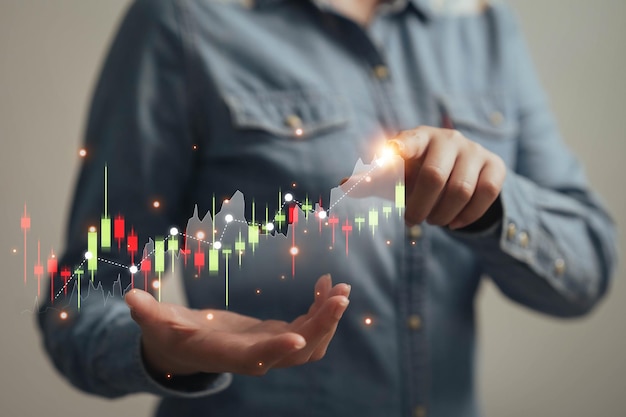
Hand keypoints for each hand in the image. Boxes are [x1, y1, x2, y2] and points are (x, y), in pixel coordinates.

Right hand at [124, 274, 349, 377]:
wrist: (187, 349)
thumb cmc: (169, 335)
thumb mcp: (155, 323)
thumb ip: (147, 312)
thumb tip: (129, 297)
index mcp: (227, 353)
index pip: (255, 358)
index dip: (276, 349)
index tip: (299, 337)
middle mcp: (255, 357)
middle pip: (297, 352)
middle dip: (321, 325)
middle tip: (340, 296)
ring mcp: (270, 349)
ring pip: (311, 344)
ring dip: (329, 319)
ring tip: (341, 288)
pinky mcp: (277, 337)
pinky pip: (308, 328)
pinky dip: (321, 310)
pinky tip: (326, 285)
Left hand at [342, 126, 505, 228]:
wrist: (461, 171)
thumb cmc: (417, 174)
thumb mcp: (395, 177)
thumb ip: (372, 181)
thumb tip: (342, 186)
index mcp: (418, 138)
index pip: (408, 141)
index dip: (401, 148)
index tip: (392, 153)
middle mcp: (448, 139)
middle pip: (435, 176)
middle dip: (420, 206)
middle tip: (412, 220)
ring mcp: (474, 150)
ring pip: (461, 190)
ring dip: (443, 214)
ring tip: (434, 221)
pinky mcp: (495, 166)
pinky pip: (486, 194)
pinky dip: (468, 215)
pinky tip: (455, 223)